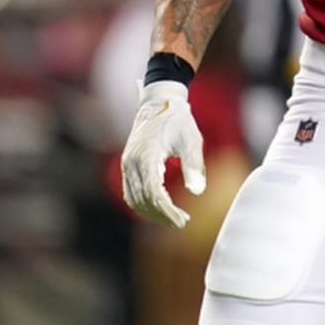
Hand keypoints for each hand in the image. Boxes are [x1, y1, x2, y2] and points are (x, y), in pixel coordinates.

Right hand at [121, 80, 206, 227]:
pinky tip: (161, 209)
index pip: (153, 193)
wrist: (159, 101)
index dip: (167, 210)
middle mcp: (131, 162)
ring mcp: (127, 164)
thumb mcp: (192, 140)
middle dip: (161, 215)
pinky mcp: (128, 165)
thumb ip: (194, 165)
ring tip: (174, 219)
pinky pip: (131, 191)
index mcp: (146, 155)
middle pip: (142, 199)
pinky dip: (144, 204)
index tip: (183, 220)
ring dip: (152, 213)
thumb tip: (198, 192)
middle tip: (182, 222)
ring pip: (134, 199)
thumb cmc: (179, 120)